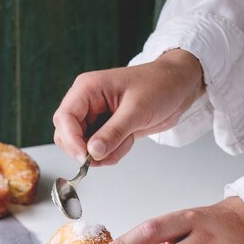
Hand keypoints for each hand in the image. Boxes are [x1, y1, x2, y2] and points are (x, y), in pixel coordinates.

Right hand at [53, 49, 204, 165]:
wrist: (178, 87)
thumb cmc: (160, 86)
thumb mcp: (137, 110)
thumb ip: (113, 132)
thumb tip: (92, 152)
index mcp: (88, 89)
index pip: (65, 118)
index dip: (71, 140)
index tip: (85, 157)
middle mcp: (87, 102)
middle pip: (67, 135)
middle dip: (86, 150)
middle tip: (108, 154)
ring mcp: (96, 116)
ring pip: (83, 146)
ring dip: (104, 152)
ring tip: (127, 140)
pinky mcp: (106, 128)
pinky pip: (99, 149)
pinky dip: (113, 152)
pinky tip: (129, 139)